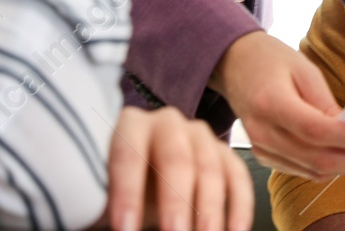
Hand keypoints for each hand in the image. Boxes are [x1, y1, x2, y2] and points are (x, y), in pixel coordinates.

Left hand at [101, 105, 253, 230]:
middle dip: (176, 201)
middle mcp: (168, 124)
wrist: (146, 176)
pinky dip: (239, 208)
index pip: (128, 155)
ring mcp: (201, 136)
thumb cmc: (123, 187)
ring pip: (210, 170)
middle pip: (176, 158)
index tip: (126, 229)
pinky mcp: (225, 155)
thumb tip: (111, 220)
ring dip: (210, 211)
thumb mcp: (107, 192)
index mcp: (131, 126)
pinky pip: (238, 178)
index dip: (127, 194)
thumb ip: (105, 202)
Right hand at [213, 31, 344, 177]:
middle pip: (318, 159)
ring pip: (314, 171)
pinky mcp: (266, 156)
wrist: (235, 64)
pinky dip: (332, 166)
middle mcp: (263, 134)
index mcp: (270, 104)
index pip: (316, 131)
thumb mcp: (303, 68)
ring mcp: (262, 149)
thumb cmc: (269, 59)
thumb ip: (326, 102)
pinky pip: (304, 170)